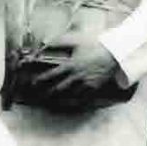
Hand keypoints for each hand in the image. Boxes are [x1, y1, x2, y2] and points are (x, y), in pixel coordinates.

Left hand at [4, 37, 135, 112]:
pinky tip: (67, 104)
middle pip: (58, 88)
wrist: (113, 54)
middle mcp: (76, 76)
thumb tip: (43, 44)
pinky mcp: (93, 88)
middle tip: (39, 97)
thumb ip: (57, 43)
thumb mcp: (75, 41)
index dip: (41, 80)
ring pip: (69, 95)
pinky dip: (73, 102)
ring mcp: (85, 84)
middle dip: (47, 93)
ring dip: (58, 100)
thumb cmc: (93, 46)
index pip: (52, 75)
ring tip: (50, 103)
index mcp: (70, 65)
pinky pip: (82, 99)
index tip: (33, 84)